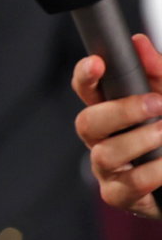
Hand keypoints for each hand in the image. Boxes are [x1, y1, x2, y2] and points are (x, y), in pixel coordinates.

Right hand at [72, 32, 161, 218]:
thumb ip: (158, 72)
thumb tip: (139, 44)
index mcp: (111, 112)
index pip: (86, 90)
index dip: (85, 77)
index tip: (97, 63)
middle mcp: (102, 139)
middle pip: (87, 123)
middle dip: (121, 111)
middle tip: (157, 104)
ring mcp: (107, 169)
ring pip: (105, 154)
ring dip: (141, 140)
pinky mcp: (120, 196)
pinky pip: (129, 184)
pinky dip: (155, 171)